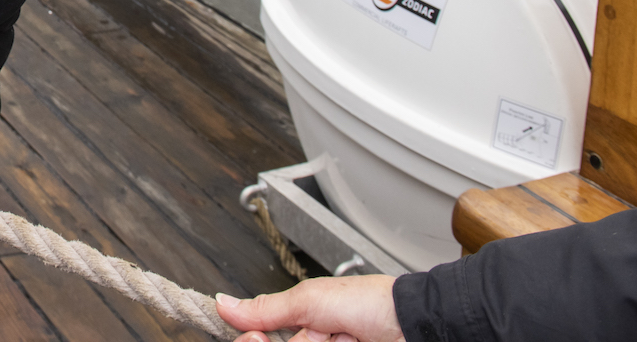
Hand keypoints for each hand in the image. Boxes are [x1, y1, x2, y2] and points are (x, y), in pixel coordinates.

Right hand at [217, 277, 402, 341]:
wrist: (412, 325)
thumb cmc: (369, 302)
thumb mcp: (309, 299)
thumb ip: (266, 307)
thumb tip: (224, 304)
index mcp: (296, 320)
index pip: (257, 336)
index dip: (252, 339)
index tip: (257, 336)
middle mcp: (308, 341)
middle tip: (312, 337)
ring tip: (338, 338)